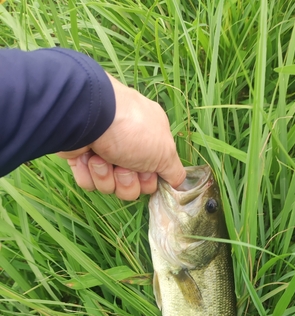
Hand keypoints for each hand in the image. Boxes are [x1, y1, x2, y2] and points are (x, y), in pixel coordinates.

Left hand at [57, 74, 184, 199]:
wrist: (88, 117)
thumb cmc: (131, 130)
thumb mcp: (165, 151)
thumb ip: (174, 170)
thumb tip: (179, 182)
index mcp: (151, 142)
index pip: (153, 177)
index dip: (149, 180)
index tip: (146, 172)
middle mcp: (128, 147)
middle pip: (132, 186)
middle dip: (126, 181)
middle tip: (123, 166)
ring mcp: (103, 153)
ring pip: (109, 186)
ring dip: (106, 176)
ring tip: (101, 158)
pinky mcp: (81, 159)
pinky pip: (88, 182)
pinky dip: (88, 173)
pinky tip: (88, 157)